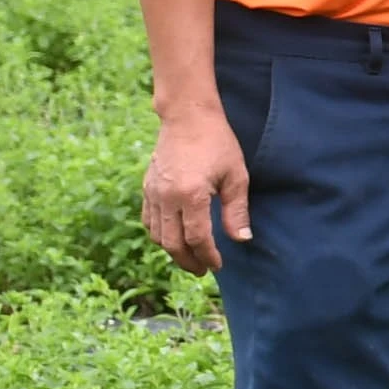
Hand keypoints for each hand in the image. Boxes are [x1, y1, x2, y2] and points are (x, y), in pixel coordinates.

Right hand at [141, 106, 250, 273]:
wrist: (188, 117)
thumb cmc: (218, 143)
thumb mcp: (236, 175)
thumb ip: (237, 211)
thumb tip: (242, 240)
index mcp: (191, 195)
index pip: (197, 238)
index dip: (208, 256)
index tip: (218, 265)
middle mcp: (166, 197)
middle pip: (172, 243)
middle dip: (188, 261)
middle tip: (203, 270)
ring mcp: (153, 193)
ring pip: (157, 235)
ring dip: (173, 251)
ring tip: (190, 258)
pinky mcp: (146, 188)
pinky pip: (148, 220)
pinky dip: (159, 235)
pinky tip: (173, 238)